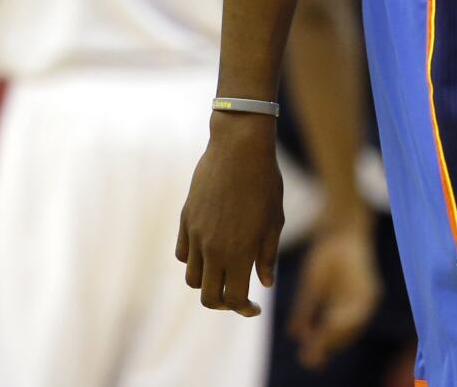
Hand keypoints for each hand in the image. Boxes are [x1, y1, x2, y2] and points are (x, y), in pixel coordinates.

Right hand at [176, 112, 282, 317]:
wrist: (238, 147)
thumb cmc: (264, 182)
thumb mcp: (274, 221)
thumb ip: (267, 256)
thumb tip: (265, 284)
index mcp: (238, 253)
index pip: (233, 299)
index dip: (244, 309)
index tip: (255, 306)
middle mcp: (213, 248)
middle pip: (208, 297)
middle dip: (223, 305)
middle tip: (237, 296)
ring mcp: (195, 234)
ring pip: (192, 278)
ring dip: (207, 283)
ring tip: (223, 273)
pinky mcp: (185, 219)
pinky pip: (182, 253)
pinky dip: (193, 260)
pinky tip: (209, 251)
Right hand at [288, 218, 379, 368]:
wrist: (341, 231)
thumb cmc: (326, 256)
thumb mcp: (312, 286)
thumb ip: (305, 309)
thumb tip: (294, 334)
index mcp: (343, 306)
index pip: (332, 332)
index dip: (320, 346)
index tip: (307, 359)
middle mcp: (356, 306)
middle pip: (342, 334)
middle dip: (327, 347)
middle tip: (310, 361)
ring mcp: (365, 300)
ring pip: (351, 328)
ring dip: (335, 339)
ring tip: (317, 349)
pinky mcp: (370, 292)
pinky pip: (359, 313)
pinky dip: (345, 323)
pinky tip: (329, 329)